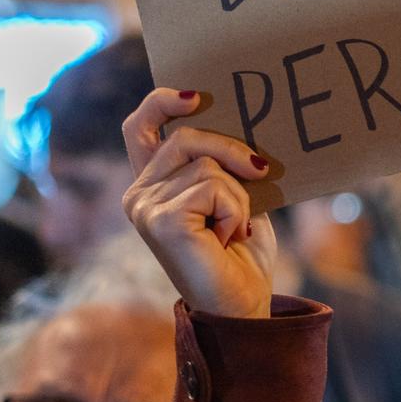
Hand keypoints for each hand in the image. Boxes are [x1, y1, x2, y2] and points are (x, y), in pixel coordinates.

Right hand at [123, 89, 274, 317]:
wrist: (243, 306)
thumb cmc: (241, 256)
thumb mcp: (236, 198)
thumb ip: (224, 165)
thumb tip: (244, 123)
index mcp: (152, 186)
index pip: (140, 128)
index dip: (162, 102)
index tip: (197, 95)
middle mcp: (139, 195)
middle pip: (187, 138)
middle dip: (233, 151)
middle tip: (261, 173)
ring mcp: (145, 207)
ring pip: (208, 165)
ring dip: (239, 195)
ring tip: (236, 229)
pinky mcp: (162, 219)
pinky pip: (213, 187)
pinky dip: (236, 210)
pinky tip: (231, 237)